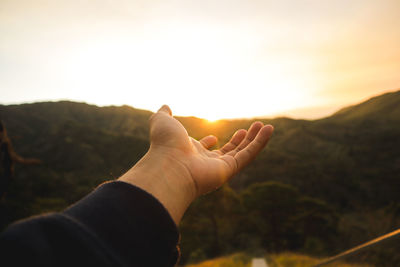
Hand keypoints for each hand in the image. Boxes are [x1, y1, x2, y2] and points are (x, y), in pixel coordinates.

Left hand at [149, 105, 273, 195]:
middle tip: (248, 129)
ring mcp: (219, 168)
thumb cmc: (165, 145)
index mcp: (190, 152)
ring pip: (242, 153)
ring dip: (254, 140)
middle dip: (239, 141)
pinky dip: (260, 143)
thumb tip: (165, 106)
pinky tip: (269, 130)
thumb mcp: (163, 122)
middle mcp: (205, 162)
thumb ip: (164, 114)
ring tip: (265, 127)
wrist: (169, 164)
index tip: (213, 138)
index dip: (208, 143)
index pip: (203, 150)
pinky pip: (248, 155)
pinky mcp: (229, 171)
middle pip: (227, 152)